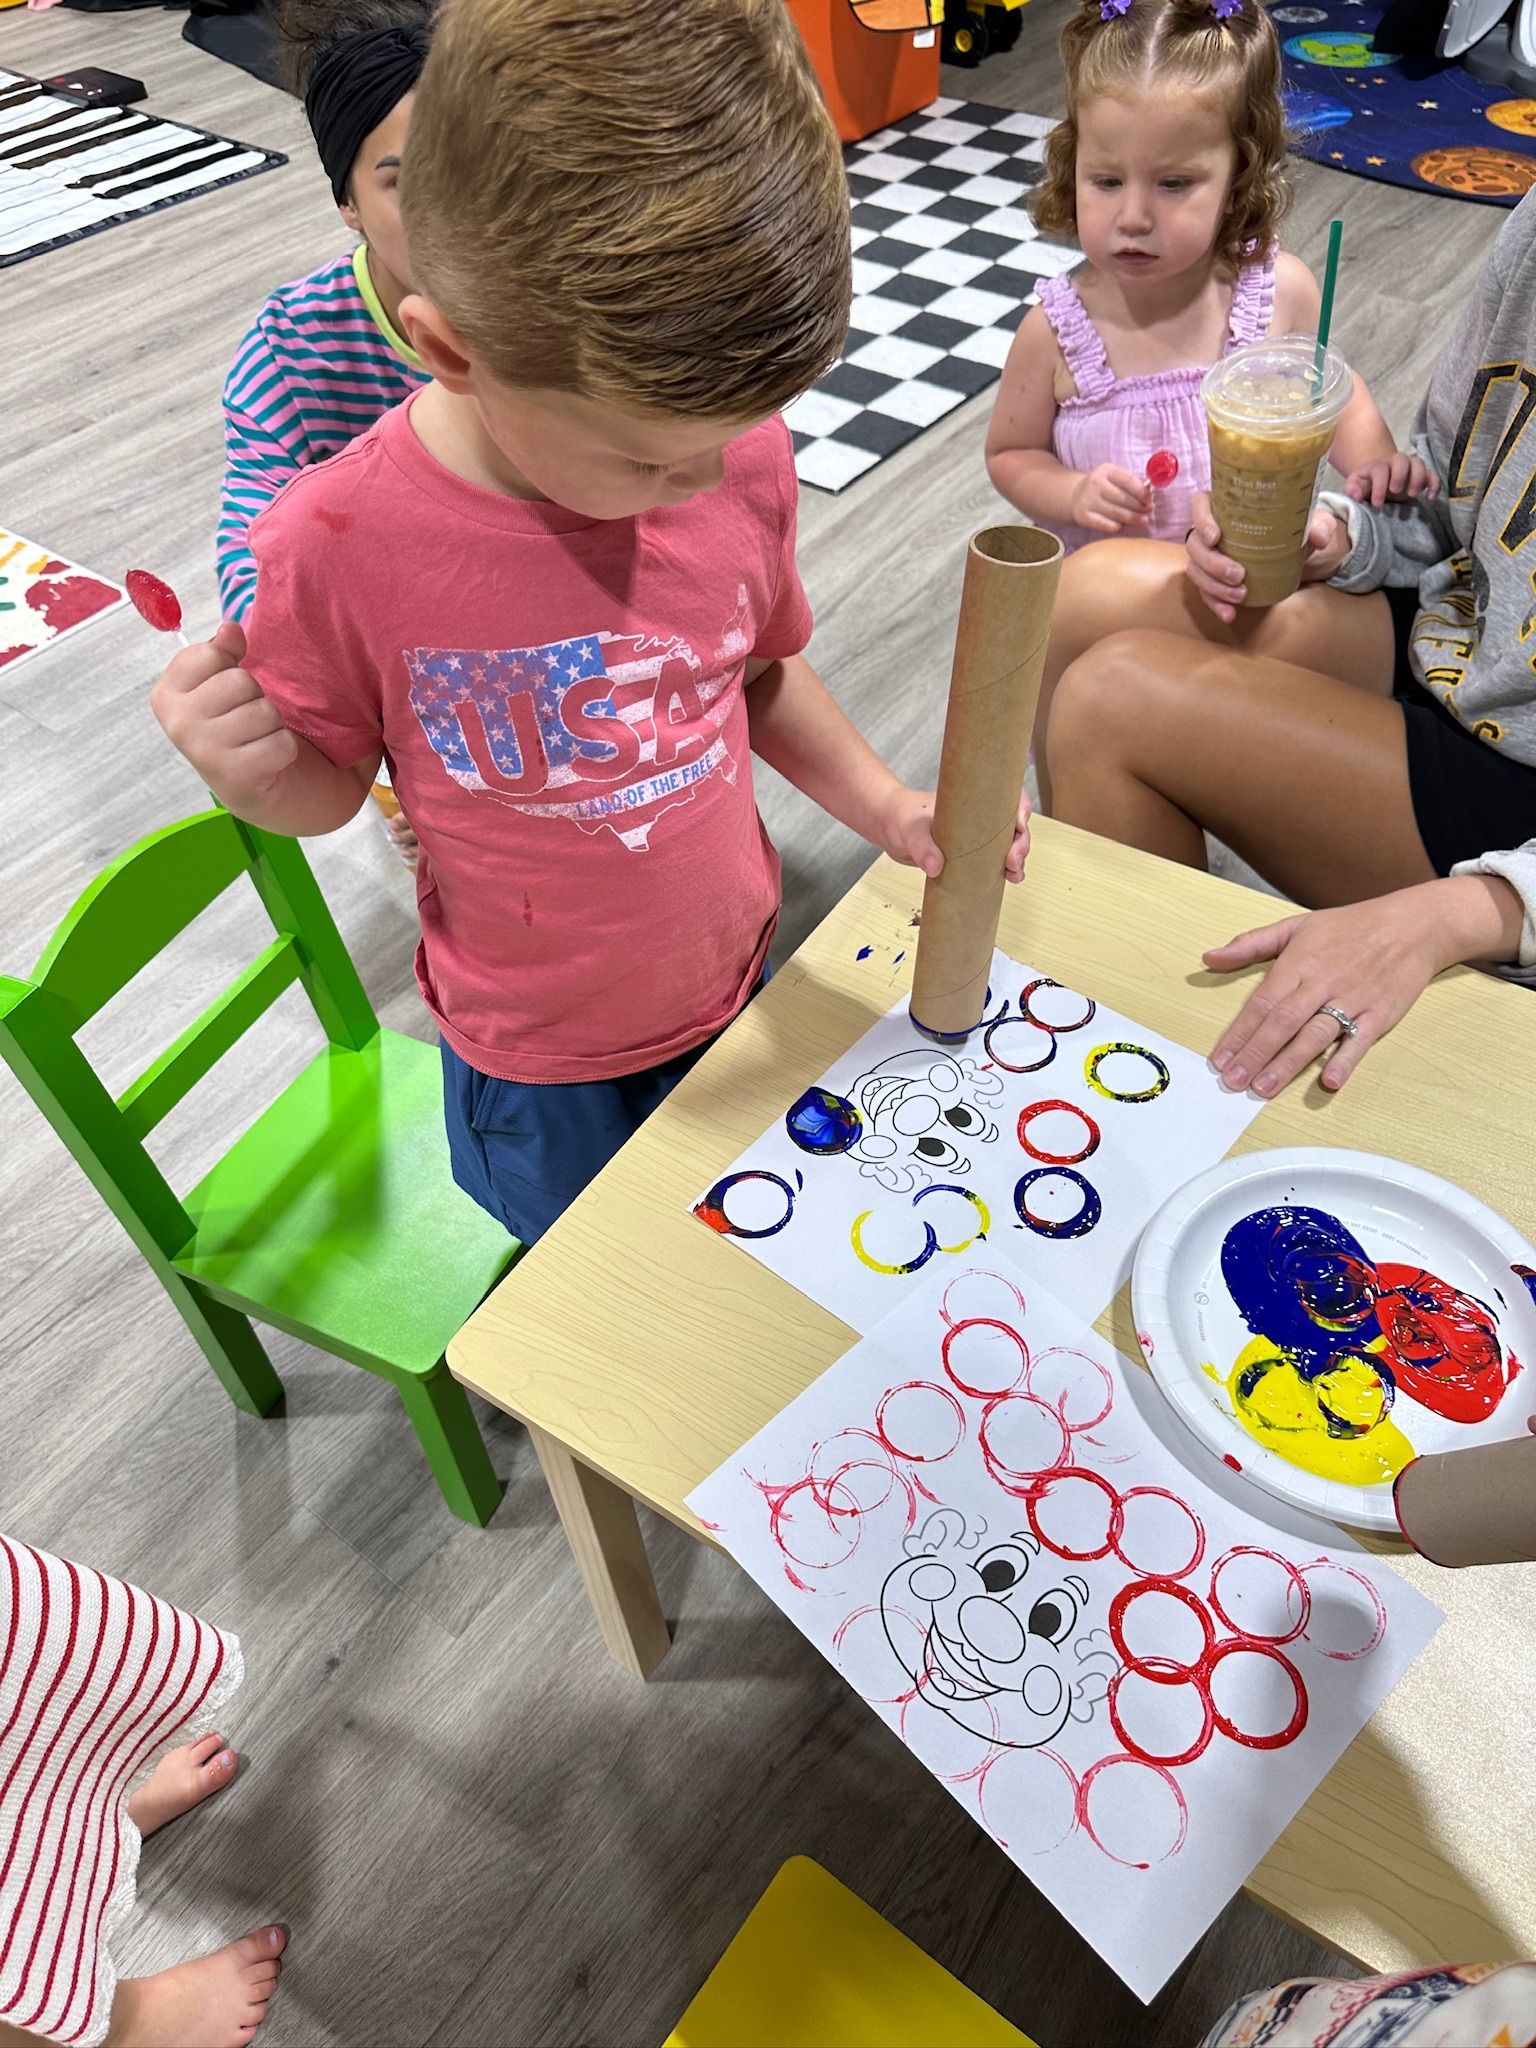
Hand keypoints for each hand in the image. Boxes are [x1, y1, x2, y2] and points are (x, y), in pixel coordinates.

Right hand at [150, 620, 298, 805]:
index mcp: (166, 695)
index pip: (209, 654)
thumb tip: (230, 629)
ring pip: (264, 711)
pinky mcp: (238, 777)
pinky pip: (282, 742)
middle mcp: (179, 724)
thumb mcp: (218, 682)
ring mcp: (205, 753)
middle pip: (239, 681)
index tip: (224, 687)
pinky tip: (266, 758)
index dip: (229, 665)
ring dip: (271, 723)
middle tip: (245, 717)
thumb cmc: (232, 724)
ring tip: (256, 737)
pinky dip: (284, 748)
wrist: (249, 784)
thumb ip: (221, 650)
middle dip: (254, 695)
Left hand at [880, 785, 1030, 883]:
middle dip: (1021, 843)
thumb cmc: (902, 818)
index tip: (1019, 825)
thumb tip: (936, 867)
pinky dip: (1006, 870)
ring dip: (1017, 860)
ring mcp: (979, 837)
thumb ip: (921, 847)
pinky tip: (1010, 880)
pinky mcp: (972, 855)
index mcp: (973, 801)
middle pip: (1015, 826)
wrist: (891, 828)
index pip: (1008, 797)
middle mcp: (981, 817)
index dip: (1021, 808)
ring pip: (1009, 846)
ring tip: (1014, 875)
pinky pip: (995, 862)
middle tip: (1012, 860)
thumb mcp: (910, 831)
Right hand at [1069, 463, 1150, 535]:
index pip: (1128, 480)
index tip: (1150, 499)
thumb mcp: (1114, 477)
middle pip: (1123, 498)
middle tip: (1149, 511)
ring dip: (1133, 518)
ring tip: (1143, 520)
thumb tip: (1149, 492)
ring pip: (1116, 513)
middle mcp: (1095, 484)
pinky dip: (1117, 526)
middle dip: (1139, 506)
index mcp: (1106, 470)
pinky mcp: (1084, 516)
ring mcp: (1088, 500)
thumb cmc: (1102, 486)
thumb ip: (1131, 482)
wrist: (1074, 495)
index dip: (1142, 492)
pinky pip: (1105, 524)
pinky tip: (1123, 526)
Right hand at [1186, 498, 1347, 620]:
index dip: (1201, 520)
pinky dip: (1216, 604)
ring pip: (1196, 570)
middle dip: (1213, 563)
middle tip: (1238, 575)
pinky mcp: (1212, 579)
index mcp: (1226, 506)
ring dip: (1214, 587)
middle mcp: (1211, 530)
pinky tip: (1230, 614)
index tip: (1215, 537)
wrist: (1294, 553)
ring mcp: (1208, 556)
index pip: (1200, 504)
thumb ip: (1318, 524)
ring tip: (1240, 596)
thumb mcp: (1310, 522)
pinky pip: (1205, 593)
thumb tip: (1318, 536)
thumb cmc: (1294, 528)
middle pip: (1195, 544)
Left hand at [1203, 892, 1453, 1096]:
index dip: (1239, 1033)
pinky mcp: (1380, 1014)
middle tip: (1233, 1081)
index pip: (1262, 1002)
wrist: (1412, 925)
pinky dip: (1346, 1060)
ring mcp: (1352, 1000)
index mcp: (1299, 963)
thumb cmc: (1349, 926)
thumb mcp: (1296, 926)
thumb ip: (1251, 944)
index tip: (1219, 1059)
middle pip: (1283, 1023)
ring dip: (1288, 1064)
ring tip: (1264, 1089)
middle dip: (1255, 1054)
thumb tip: (1209, 957)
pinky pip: (1360, 1040)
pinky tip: (1330, 1082)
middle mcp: (1323, 983)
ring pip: (1315, 1035)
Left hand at [1345, 451, 1440, 507]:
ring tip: (1412, 494)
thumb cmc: (1365, 486)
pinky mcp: (1422, 476)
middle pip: (1401, 459)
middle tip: (1396, 491)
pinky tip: (1431, 497)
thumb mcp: (1355, 487)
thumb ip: (1352, 489)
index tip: (1377, 503)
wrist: (1377, 482)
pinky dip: (1435, 484)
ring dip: (1418, 477)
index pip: (1380, 470)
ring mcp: (1409, 468)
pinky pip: (1432, 474)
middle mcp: (1394, 463)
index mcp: (1377, 466)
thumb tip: (1356, 496)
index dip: (1379, 486)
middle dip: (1400, 475)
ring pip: (1419, 462)